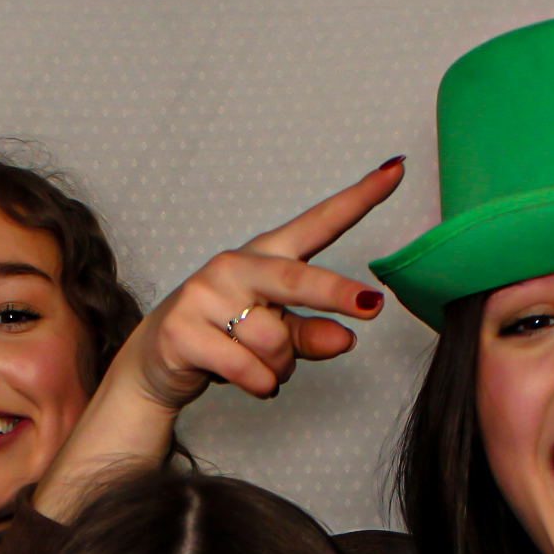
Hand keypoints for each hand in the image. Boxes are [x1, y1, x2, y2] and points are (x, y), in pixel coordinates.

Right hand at [30, 160, 401, 520]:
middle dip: (335, 293)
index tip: (396, 170)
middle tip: (370, 307)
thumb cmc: (227, 336)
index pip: (318, 223)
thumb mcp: (277, 334)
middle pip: (296, 278)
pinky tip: (252, 382)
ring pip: (273, 341)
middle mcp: (235, 266)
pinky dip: (259, 384)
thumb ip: (311, 334)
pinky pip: (245, 367)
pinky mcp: (182, 329)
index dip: (358, 198)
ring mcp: (204, 294)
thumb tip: (346, 337)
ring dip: (281, 367)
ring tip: (265, 368)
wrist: (158, 359)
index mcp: (265, 256)